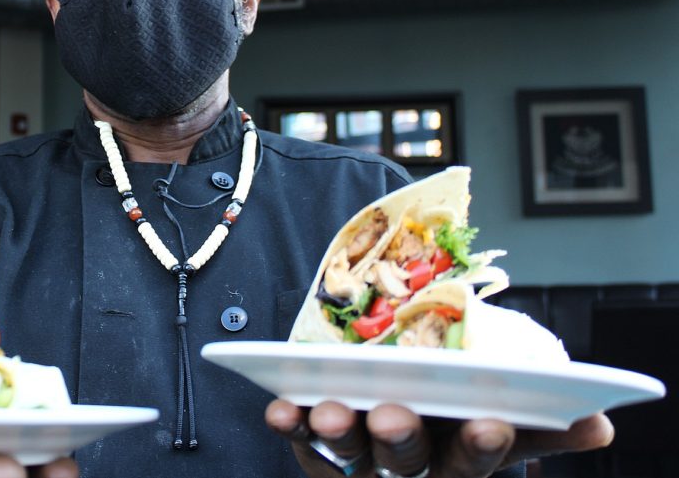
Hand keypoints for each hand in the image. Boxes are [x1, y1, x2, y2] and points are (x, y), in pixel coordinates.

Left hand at [265, 399, 613, 477]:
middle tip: (392, 414)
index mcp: (460, 460)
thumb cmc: (454, 426)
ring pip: (351, 452)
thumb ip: (543, 425)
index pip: (475, 458)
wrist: (396, 422)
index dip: (481, 443)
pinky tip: (279, 408)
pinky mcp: (319, 452)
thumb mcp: (497, 424)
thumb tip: (600, 424)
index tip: (491, 422)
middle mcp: (411, 470)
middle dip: (400, 436)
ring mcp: (361, 465)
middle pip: (406, 459)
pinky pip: (303, 442)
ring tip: (328, 409)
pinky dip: (292, 425)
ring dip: (338, 429)